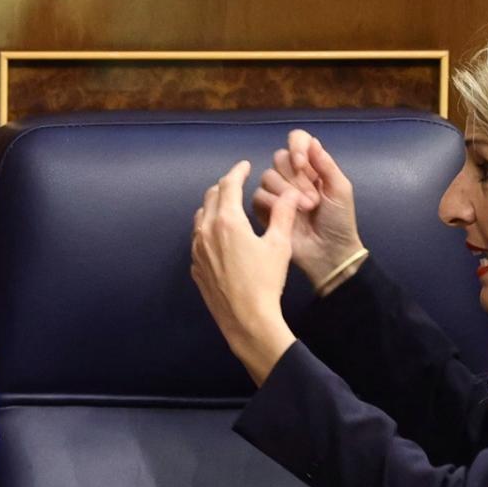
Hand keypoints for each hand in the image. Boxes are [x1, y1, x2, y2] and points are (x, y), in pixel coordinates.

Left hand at [191, 160, 299, 385]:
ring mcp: (197, 251)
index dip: (238, 172)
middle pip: (210, 197)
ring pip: (200, 218)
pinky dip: (207, 230)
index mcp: (227, 221)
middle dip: (224, 187)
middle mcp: (206, 231)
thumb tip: (291, 193)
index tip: (245, 166)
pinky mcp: (195, 267)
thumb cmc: (266, 282)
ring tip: (227, 207)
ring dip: (213, 207)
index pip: (229, 185)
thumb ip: (283, 214)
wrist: (246, 320)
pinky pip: (197, 240)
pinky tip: (219, 237)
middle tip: (237, 184)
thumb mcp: (280, 245)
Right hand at [253, 130, 364, 287]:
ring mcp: (276, 192)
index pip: (297, 140)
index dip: (296, 147)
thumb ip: (326, 163)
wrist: (329, 252)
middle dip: (295, 177)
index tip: (302, 164)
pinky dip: (272, 202)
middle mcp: (291, 175)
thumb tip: (311, 141)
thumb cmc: (339, 221)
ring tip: (305, 209)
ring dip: (286, 192)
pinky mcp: (264, 209)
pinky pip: (258, 195)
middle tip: (313, 199)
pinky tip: (285, 215)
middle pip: (280, 157)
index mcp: (312, 166)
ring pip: (268, 175)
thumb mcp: (340, 189)